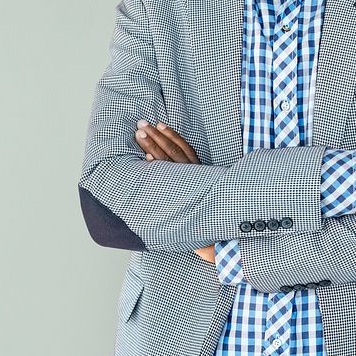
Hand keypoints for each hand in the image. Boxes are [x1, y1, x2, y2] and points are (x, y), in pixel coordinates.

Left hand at [133, 120, 214, 260]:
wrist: (215, 231)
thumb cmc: (207, 209)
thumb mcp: (201, 186)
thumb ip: (189, 174)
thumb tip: (169, 163)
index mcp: (199, 170)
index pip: (185, 148)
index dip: (172, 135)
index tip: (159, 124)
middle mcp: (195, 174)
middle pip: (173, 151)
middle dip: (156, 136)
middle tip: (141, 124)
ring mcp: (188, 184)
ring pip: (169, 161)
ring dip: (152, 146)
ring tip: (139, 135)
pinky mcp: (182, 195)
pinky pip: (168, 179)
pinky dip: (157, 168)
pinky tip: (146, 160)